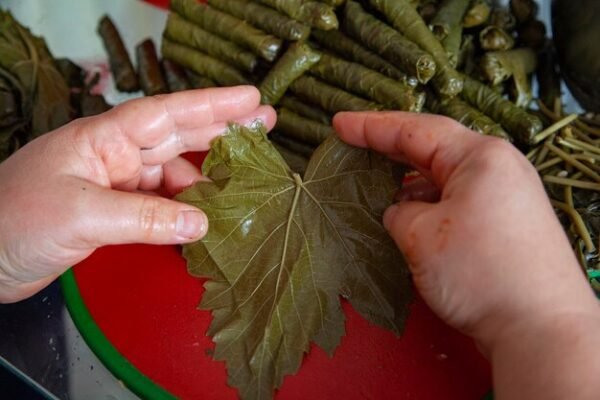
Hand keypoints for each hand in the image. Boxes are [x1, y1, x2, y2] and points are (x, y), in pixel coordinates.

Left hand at [0, 86, 275, 302]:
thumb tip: (203, 223)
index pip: (166, 114)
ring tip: (243, 187)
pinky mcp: (113, 214)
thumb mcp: (83, 214)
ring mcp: (115, 185)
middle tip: (267, 122)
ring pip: (173, 175)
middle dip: (222, 129)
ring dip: (207, 180)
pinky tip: (205, 220)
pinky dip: (184, 213)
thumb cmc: (14, 220)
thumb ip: (145, 217)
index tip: (251, 99)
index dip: (212, 106)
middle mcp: (114, 156)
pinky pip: (161, 207)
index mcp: (103, 139)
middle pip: (177, 136)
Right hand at [333, 112, 598, 347]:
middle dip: (389, 147)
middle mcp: (497, 168)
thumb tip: (400, 212)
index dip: (371, 127)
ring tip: (374, 182)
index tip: (338, 124)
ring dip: (408, 180)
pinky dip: (427, 203)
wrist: (538, 329)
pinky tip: (406, 214)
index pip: (415, 131)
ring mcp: (504, 195)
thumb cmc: (479, 273)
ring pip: (443, 176)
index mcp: (479, 157)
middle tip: (352, 143)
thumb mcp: (420, 235)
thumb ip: (399, 213)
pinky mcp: (504, 223)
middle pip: (432, 148)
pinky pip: (456, 200)